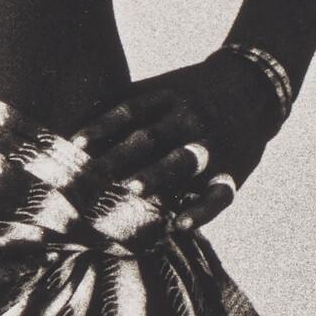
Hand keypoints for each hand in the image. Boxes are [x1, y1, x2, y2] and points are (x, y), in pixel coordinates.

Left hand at [77, 55, 283, 226]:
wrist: (254, 89)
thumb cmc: (188, 96)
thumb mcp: (159, 91)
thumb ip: (121, 109)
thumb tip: (61, 131)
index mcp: (166, 98)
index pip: (128, 111)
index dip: (101, 127)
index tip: (73, 145)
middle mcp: (188, 119)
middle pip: (151, 137)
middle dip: (121, 156)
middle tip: (90, 175)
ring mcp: (211, 145)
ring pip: (183, 161)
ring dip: (157, 175)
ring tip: (132, 190)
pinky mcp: (232, 172)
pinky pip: (218, 194)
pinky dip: (200, 211)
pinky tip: (178, 226)